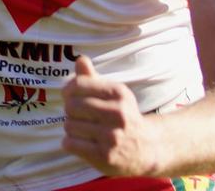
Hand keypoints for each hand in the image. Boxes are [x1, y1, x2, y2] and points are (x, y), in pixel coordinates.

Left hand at [61, 55, 160, 176]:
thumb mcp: (114, 95)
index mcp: (119, 93)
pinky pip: (69, 143)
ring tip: (84, 129)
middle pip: (71, 105)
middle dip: (70, 110)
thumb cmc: (123, 116)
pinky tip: (81, 141)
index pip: (78, 84)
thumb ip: (92, 78)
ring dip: (71, 128)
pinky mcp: (104, 156)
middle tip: (79, 116)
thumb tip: (80, 59)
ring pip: (69, 125)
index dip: (68, 89)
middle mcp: (118, 114)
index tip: (70, 95)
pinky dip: (70, 142)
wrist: (146, 148)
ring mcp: (112, 136)